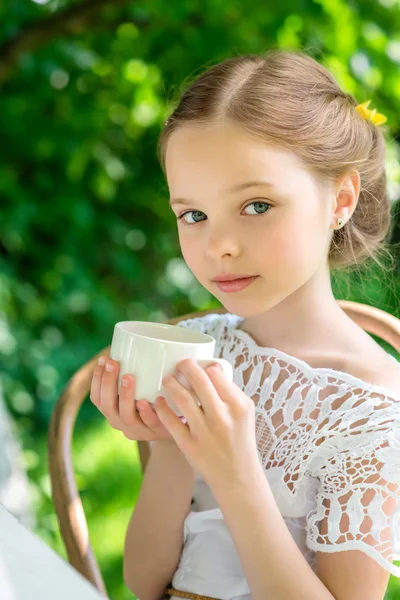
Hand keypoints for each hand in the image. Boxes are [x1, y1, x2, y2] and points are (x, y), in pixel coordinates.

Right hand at [90, 356, 185, 441]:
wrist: (182, 422)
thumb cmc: (158, 397)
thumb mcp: (142, 386)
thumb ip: (136, 370)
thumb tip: (132, 338)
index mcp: (114, 410)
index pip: (97, 397)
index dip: (97, 379)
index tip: (103, 359)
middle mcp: (122, 422)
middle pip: (107, 405)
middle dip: (108, 383)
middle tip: (114, 363)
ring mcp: (139, 430)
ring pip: (126, 416)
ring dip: (124, 395)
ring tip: (129, 377)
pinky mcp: (157, 432)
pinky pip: (150, 424)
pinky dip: (146, 413)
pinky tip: (145, 401)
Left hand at [154, 358, 259, 490]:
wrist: (237, 477)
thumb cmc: (240, 440)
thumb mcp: (245, 413)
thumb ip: (230, 391)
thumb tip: (211, 368)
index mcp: (238, 406)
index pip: (217, 375)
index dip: (205, 366)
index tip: (197, 365)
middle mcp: (222, 417)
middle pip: (199, 381)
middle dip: (186, 366)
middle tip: (179, 364)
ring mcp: (205, 432)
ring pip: (182, 398)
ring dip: (171, 383)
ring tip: (167, 379)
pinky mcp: (189, 445)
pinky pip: (170, 421)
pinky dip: (162, 408)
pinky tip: (158, 401)